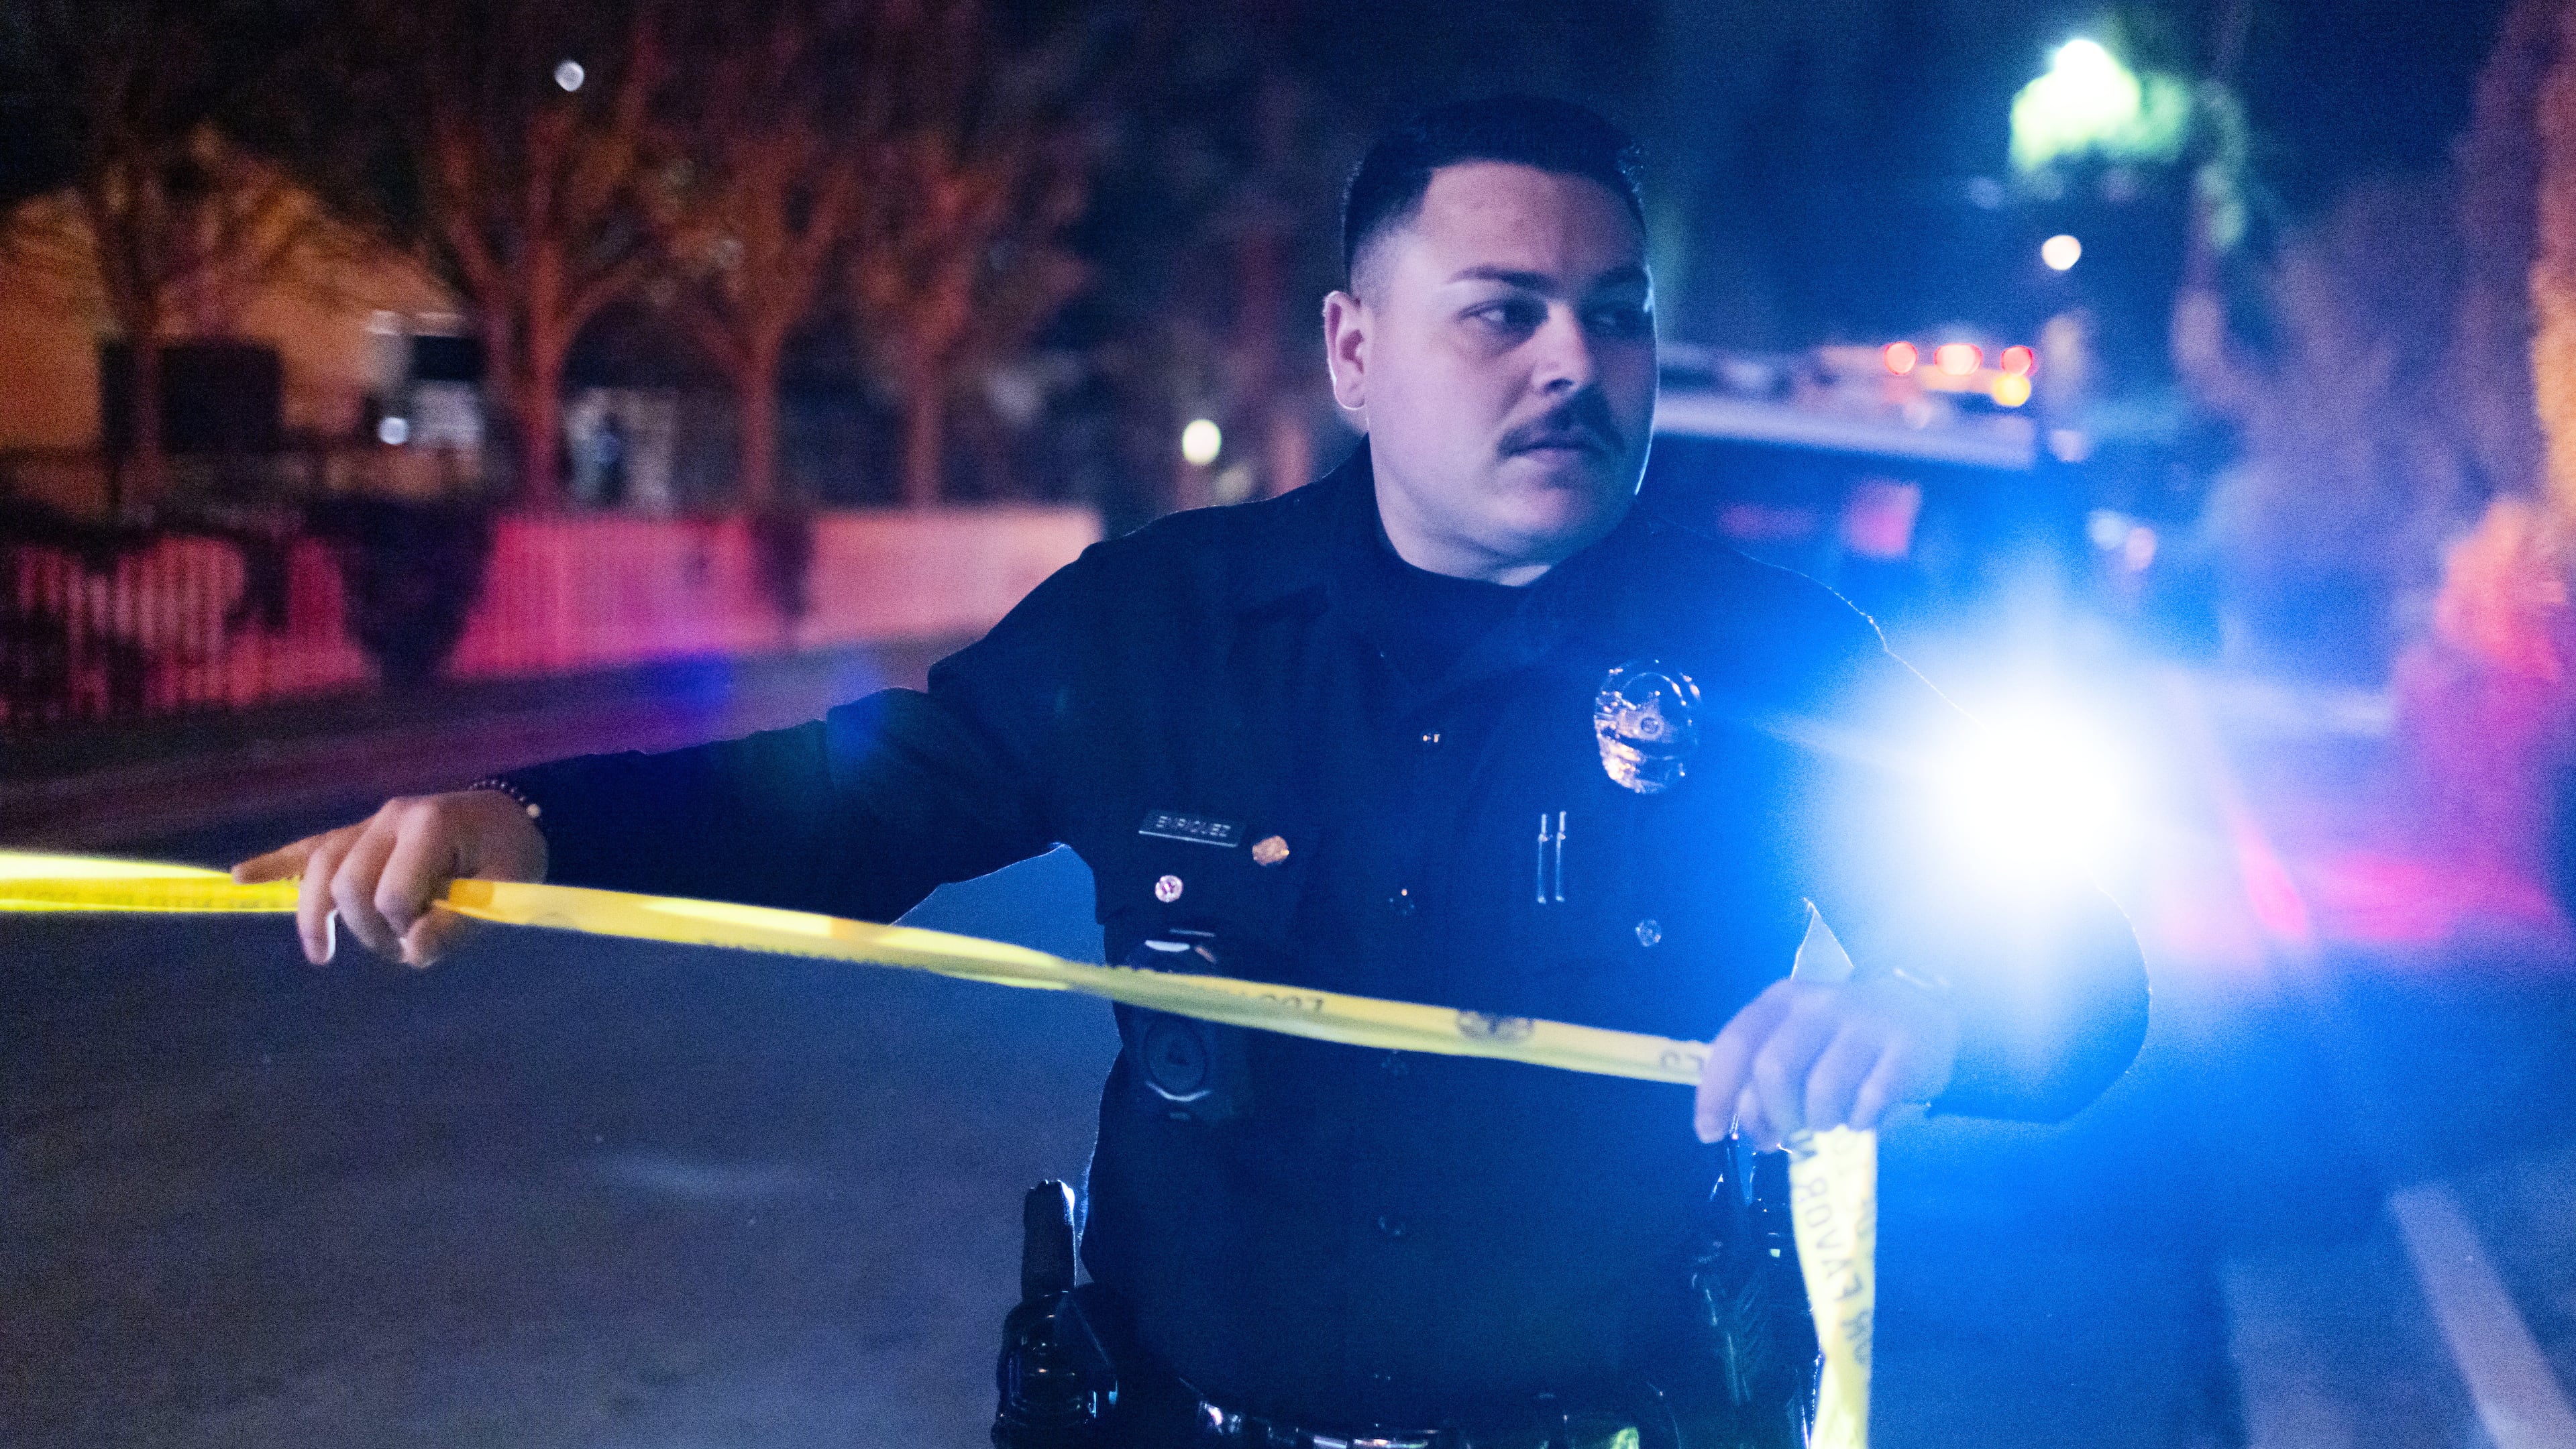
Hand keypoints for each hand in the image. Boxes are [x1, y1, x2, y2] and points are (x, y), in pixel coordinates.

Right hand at [230, 789, 547, 968]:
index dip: (406, 927)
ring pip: (320, 868)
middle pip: (347, 883)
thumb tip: (413, 951)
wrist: (512, 816)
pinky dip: (276, 863)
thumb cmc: (512, 854)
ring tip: (322, 953)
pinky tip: (240, 877)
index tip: (432, 937)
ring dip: (320, 915)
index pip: (391, 893)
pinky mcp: (359, 833)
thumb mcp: (507, 890)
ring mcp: (371, 823)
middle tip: (399, 948)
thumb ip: (462, 924)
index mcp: (429, 825)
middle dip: (366, 927)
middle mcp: (391, 817)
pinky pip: (311, 847)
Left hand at [1694, 976, 1958, 1146]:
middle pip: (1774, 1068)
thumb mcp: (1797, 1041)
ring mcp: (1865, 1024)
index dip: (1716, 1092)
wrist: (1922, 1009)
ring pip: (1822, 1088)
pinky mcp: (1906, 1048)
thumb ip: (1764, 1077)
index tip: (1710, 1132)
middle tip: (1785, 1135)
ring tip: (1828, 1123)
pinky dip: (1860, 1121)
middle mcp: (1819, 1005)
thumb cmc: (1842, 1038)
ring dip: (1819, 1121)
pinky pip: (1871, 1099)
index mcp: (1782, 1001)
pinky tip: (1862, 1117)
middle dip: (1774, 1114)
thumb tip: (1751, 1130)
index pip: (1735, 1043)